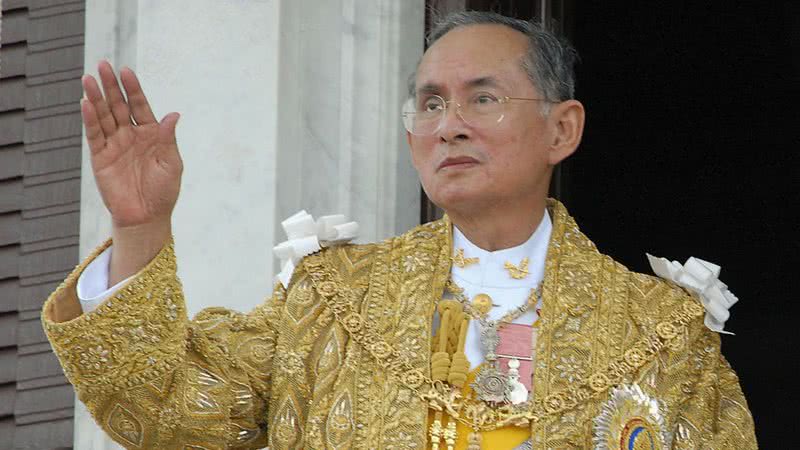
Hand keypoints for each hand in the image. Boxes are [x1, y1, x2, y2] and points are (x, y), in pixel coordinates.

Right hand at [81, 60, 181, 228]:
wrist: (147, 217)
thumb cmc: (164, 191)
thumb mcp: (172, 163)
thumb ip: (169, 139)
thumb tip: (174, 114)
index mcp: (151, 134)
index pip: (140, 106)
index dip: (133, 89)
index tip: (126, 71)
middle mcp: (131, 135)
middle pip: (119, 105)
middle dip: (111, 86)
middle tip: (102, 64)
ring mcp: (115, 145)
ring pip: (103, 117)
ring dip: (96, 98)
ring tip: (88, 78)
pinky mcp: (101, 158)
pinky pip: (94, 136)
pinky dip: (90, 120)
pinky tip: (85, 104)